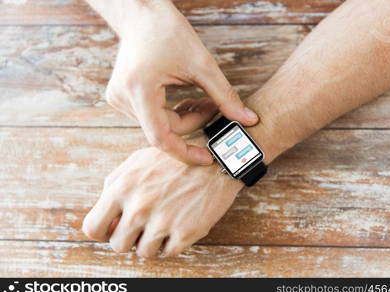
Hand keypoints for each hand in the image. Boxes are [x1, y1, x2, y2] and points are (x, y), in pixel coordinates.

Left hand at [82, 145, 242, 257]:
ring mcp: (163, 221)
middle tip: (142, 227)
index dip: (102, 232)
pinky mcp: (185, 232)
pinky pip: (169, 252)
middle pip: (118, 245)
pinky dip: (172, 242)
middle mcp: (139, 206)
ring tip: (164, 223)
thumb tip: (108, 217)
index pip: (93, 227)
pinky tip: (179, 224)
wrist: (216, 159)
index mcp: (122, 187)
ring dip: (152, 241)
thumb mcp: (137, 162)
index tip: (113, 230)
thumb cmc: (175, 160)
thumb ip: (115, 187)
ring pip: (144, 252)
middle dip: (129, 239)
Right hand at [104, 0, 257, 164]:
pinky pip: (152, 116)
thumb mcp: (201, 64)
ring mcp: (119, 99)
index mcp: (139, 90)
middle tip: (214, 109)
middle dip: (193, 123)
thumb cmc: (167, 31)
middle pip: (164, 130)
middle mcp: (123, 98)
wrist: (142, 13)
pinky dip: (172, 113)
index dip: (186, 152)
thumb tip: (247, 120)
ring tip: (203, 101)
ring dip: (184, 118)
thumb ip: (225, 96)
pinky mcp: (123, 97)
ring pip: (159, 125)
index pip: (161, 138)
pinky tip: (186, 100)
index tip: (207, 157)